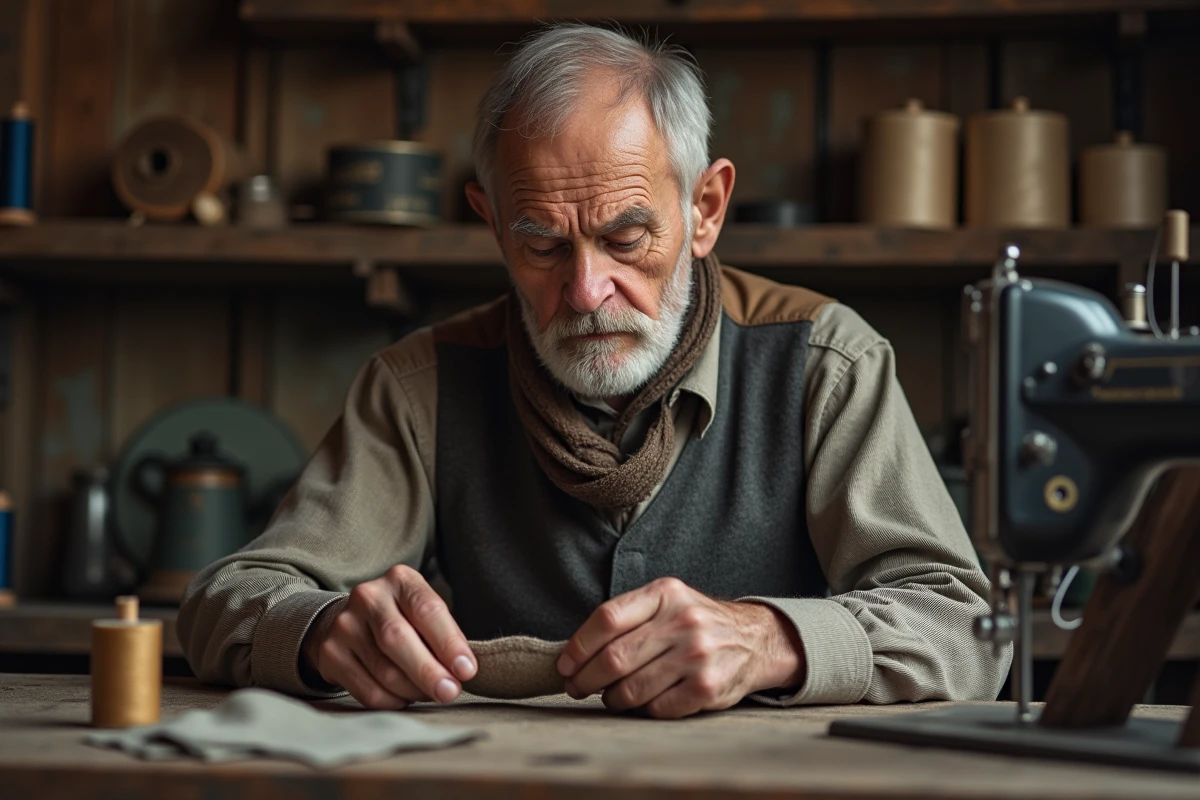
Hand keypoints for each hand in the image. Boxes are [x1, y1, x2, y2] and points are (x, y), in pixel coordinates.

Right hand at [301, 565, 476, 709]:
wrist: (350, 622)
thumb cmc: (402, 619)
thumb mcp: (423, 612)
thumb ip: (443, 635)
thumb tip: (462, 671)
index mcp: (400, 580)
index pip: (426, 609)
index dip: (448, 643)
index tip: (466, 670)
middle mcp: (369, 597)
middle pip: (398, 639)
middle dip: (428, 671)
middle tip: (450, 692)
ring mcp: (345, 625)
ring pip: (384, 670)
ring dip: (413, 690)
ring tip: (431, 695)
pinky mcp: (331, 654)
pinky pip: (367, 690)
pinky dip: (392, 701)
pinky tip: (405, 698)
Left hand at [557, 577, 804, 718]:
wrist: (754, 639)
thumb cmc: (694, 622)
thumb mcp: (666, 602)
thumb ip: (627, 617)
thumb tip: (574, 653)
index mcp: (665, 594)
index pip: (607, 618)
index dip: (578, 646)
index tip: (565, 664)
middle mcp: (682, 621)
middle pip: (614, 657)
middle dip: (586, 679)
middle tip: (576, 687)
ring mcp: (696, 655)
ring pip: (631, 689)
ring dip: (611, 698)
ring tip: (611, 695)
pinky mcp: (707, 688)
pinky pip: (656, 708)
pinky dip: (641, 710)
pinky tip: (642, 702)